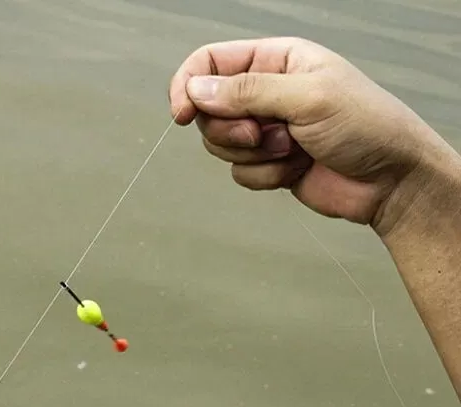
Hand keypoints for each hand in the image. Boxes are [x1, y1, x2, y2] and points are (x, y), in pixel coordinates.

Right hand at [168, 37, 454, 235]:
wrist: (389, 180)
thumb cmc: (367, 126)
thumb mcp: (307, 97)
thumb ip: (248, 92)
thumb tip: (199, 90)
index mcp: (277, 60)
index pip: (212, 63)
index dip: (189, 85)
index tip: (182, 113)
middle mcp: (267, 92)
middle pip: (210, 110)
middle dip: (231, 130)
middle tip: (262, 134)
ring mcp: (267, 130)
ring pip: (222, 146)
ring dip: (254, 155)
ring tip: (291, 149)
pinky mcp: (269, 163)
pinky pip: (241, 173)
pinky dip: (266, 176)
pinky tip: (296, 168)